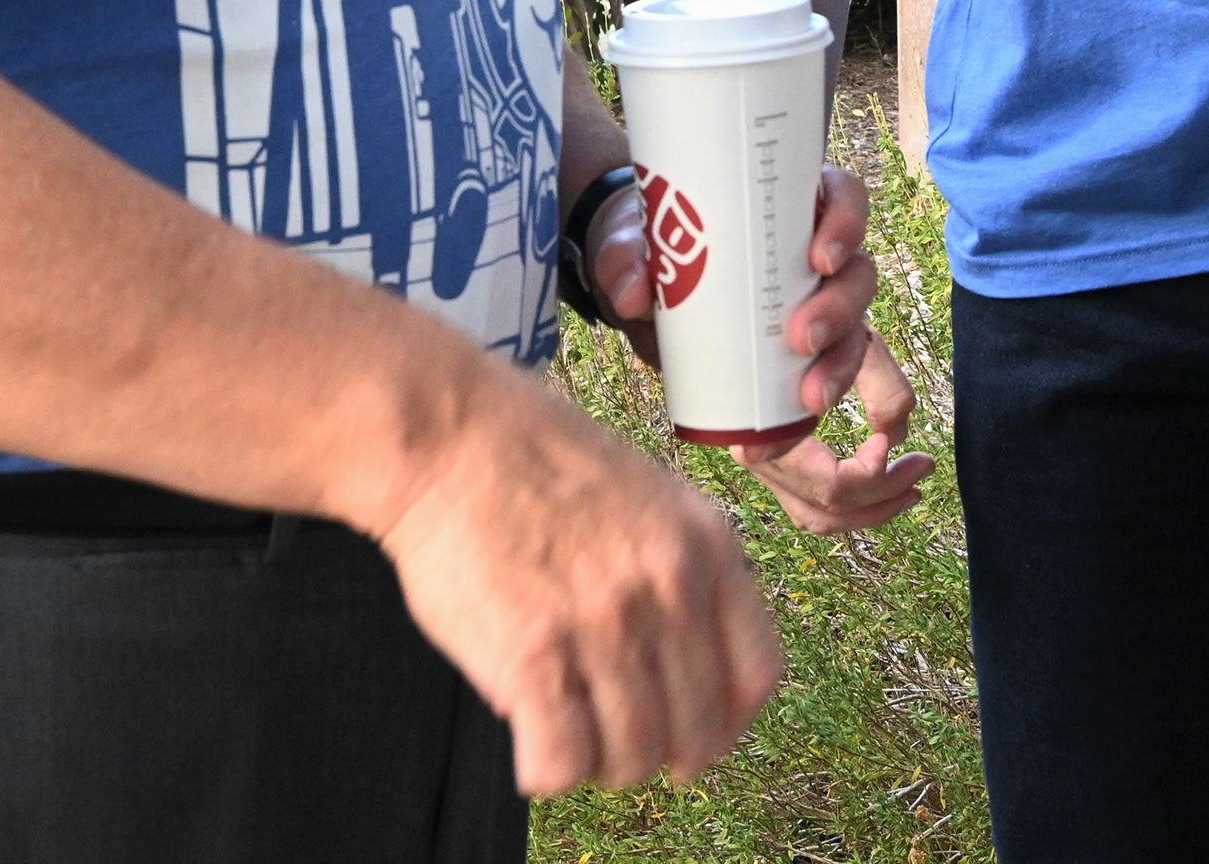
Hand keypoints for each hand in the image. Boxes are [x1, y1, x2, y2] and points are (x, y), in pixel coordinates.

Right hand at [375, 374, 782, 795]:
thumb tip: (693, 664)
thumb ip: (685, 569)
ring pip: (632, 758)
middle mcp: (668, 589)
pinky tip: (530, 745)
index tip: (699, 735)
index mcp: (706, 545)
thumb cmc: (538, 459)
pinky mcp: (533, 658)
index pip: (758, 674)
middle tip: (624, 748)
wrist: (450, 436)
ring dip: (602, 766)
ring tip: (571, 738)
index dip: (729, 722)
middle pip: (698, 730)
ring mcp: (603, 626)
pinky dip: (547, 772)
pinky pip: (561, 764)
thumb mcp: (651, 493)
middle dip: (663, 756)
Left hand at [592, 166, 930, 535]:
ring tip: (807, 399)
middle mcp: (812, 256)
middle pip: (855, 274)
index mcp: (788, 207)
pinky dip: (803, 415)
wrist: (636, 288)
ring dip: (838, 368)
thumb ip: (623, 260)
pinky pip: (820, 382)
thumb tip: (633, 293)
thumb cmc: (649, 247)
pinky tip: (775, 440)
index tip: (820, 257)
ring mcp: (811, 306)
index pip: (843, 198)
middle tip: (800, 337)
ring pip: (853, 332)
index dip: (847, 222)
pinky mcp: (797, 356)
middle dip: (840, 310)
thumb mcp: (629, 245)